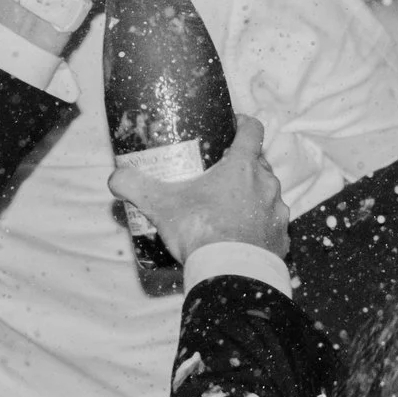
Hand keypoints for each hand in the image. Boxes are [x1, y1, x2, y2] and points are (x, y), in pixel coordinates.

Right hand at [109, 116, 289, 263]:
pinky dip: (260, 228)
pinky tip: (243, 237)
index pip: (252, 130)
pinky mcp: (282, 238)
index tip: (234, 124)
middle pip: (259, 164)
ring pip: (268, 195)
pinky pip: (272, 226)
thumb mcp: (160, 205)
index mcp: (243, 167)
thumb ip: (134, 186)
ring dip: (253, 197)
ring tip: (230, 209)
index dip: (244, 123)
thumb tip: (116, 177)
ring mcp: (277, 212)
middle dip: (243, 166)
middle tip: (220, 173)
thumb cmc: (200, 231)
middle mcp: (267, 184)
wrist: (230, 273)